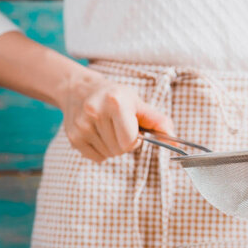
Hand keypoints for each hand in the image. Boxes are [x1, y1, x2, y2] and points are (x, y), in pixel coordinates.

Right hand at [58, 71, 173, 161]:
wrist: (79, 89)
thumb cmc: (116, 97)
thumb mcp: (139, 104)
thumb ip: (159, 122)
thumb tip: (175, 142)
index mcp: (115, 102)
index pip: (130, 141)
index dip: (135, 139)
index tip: (132, 129)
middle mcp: (95, 112)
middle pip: (119, 150)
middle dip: (124, 144)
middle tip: (118, 128)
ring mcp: (81, 125)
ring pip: (108, 155)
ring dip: (113, 147)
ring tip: (108, 129)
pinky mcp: (73, 136)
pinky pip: (95, 158)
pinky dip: (100, 151)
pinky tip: (97, 135)